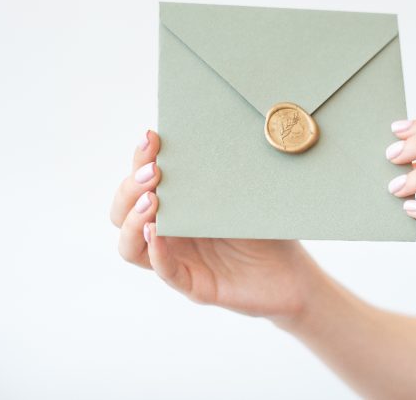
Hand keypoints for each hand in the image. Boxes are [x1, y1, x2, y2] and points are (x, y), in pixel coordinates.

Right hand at [109, 130, 319, 318]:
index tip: (151, 138)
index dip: (139, 160)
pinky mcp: (192, 284)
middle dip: (130, 189)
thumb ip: (225, 172)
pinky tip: (157, 233)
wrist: (292, 272)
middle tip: (152, 173)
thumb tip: (219, 130)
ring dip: (133, 222)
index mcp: (176, 205)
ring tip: (150, 201)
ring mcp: (177, 259)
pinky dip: (158, 252)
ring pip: (131, 246)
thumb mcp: (244, 195)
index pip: (141, 182)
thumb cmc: (266, 229)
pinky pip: (165, 271)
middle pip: (124, 212)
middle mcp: (169, 231)